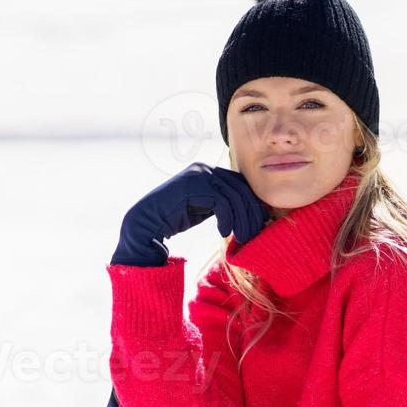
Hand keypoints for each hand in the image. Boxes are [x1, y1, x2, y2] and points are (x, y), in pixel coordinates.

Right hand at [111, 163, 269, 266]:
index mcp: (209, 171)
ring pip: (233, 196)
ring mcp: (198, 175)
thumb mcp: (204, 207)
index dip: (253, 203)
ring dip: (241, 220)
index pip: (241, 183)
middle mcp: (205, 168)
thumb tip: (247, 209)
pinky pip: (221, 203)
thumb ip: (221, 202)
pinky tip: (223, 233)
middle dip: (251, 213)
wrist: (146, 222)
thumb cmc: (175, 218)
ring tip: (241, 238)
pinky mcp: (194, 186)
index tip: (260, 223)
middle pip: (240, 188)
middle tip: (253, 234)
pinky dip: (226, 220)